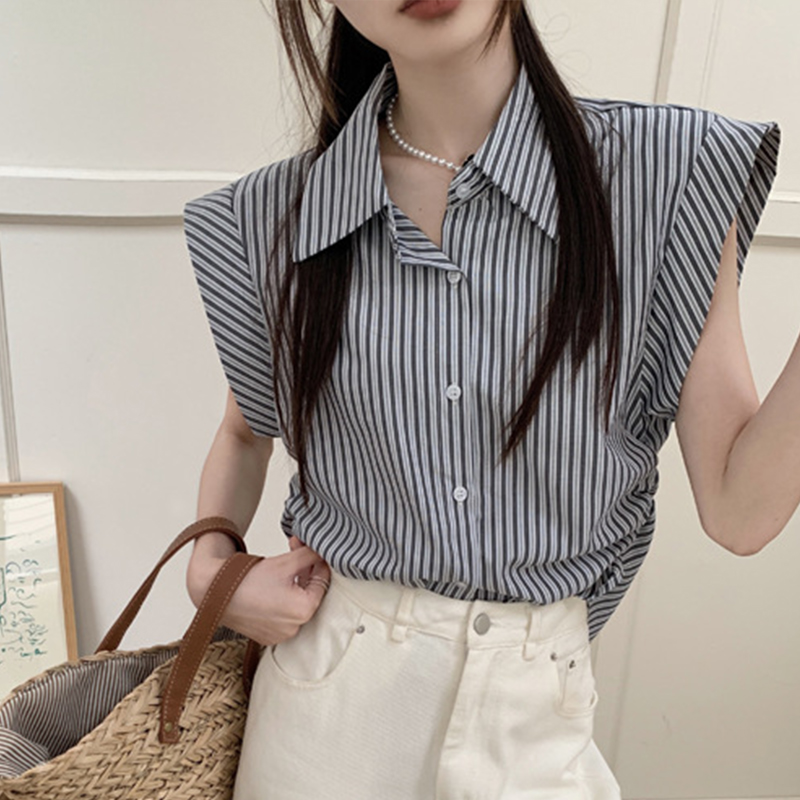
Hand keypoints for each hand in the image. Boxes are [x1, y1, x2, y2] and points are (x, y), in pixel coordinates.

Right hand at [187, 537, 330, 645]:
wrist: (213, 590)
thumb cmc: (248, 578)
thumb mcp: (286, 562)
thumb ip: (310, 556)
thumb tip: (323, 551)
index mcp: (304, 611)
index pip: (323, 582)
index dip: (318, 562)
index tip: (310, 549)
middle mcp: (295, 628)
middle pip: (310, 593)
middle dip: (305, 570)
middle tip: (295, 550)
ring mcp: (280, 635)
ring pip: (297, 603)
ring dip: (294, 583)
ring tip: (282, 565)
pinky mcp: (267, 636)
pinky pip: (283, 615)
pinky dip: (282, 599)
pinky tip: (273, 583)